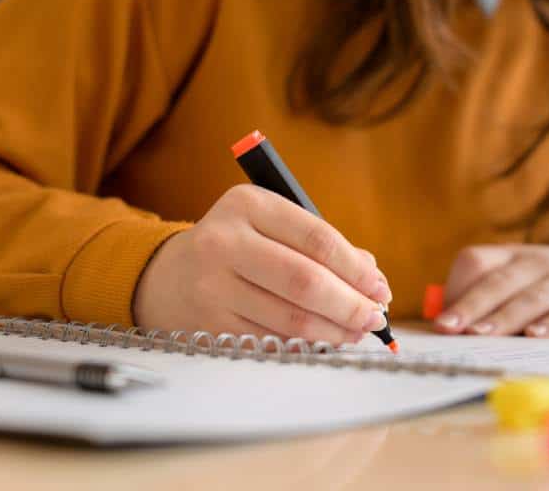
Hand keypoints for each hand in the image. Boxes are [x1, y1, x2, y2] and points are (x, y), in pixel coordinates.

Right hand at [134, 185, 390, 344]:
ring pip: (290, 317)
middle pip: (305, 281)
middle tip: (376, 317)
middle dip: (350, 304)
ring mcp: (213, 284)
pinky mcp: (209, 323)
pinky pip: (271, 338)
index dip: (356, 268)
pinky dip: (306, 344)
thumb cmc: (239, 247)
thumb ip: (321, 245)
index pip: (317, 238)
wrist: (167, 275)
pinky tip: (324, 341)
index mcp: (248, 204)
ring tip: (356, 332)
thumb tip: (373, 279)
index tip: (380, 288)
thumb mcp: (272, 226)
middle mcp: (225, 241)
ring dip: (333, 330)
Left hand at [434, 245, 548, 336]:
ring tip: (482, 334)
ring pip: (530, 297)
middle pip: (498, 281)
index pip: (475, 261)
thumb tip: (450, 332)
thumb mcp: (522, 281)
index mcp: (510, 257)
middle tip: (449, 328)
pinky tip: (537, 337)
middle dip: (470, 305)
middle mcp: (535, 263)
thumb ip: (490, 301)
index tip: (441, 321)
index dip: (457, 288)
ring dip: (505, 317)